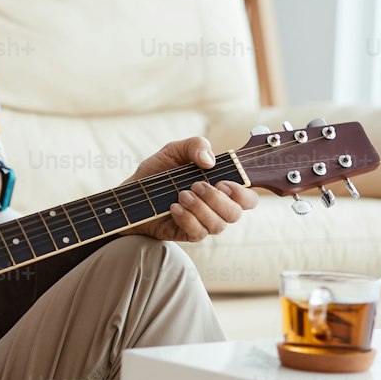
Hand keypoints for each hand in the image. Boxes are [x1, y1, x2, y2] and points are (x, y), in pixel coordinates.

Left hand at [121, 136, 257, 242]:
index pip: (248, 199)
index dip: (242, 194)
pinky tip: (173, 207)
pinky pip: (198, 233)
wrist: (131, 193)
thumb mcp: (174, 150)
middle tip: (196, 185)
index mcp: (221, 187)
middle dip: (218, 200)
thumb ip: (195, 145)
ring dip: (200, 208)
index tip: (222, 182)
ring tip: (181, 194)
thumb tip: (209, 161)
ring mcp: (203, 222)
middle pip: (236, 214)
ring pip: (218, 226)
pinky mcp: (188, 234)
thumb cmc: (157, 172)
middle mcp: (216, 207)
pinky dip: (187, 219)